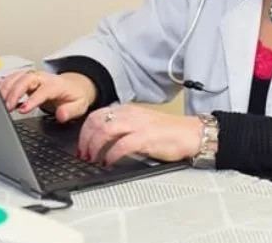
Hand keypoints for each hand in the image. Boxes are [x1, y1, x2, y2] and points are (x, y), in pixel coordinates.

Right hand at [0, 69, 96, 122]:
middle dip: (14, 92)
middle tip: (7, 107)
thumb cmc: (74, 96)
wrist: (74, 86)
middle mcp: (43, 78)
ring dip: (6, 88)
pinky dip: (3, 84)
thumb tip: (61, 115)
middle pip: (26, 79)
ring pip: (17, 77)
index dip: (32, 99)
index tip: (22, 110)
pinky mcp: (25, 78)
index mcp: (56, 84)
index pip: (43, 90)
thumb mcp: (79, 105)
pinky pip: (12, 78)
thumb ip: (71, 110)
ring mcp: (33, 77)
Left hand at [77, 104, 202, 165]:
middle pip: (96, 122)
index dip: (84, 131)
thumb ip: (123, 126)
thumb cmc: (168, 132)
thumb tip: (103, 139)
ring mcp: (137, 125)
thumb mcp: (140, 123)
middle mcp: (130, 114)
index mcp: (127, 110)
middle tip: (83, 154)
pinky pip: (120, 146)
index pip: (96, 115)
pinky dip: (110, 155)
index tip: (81, 144)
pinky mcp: (145, 138)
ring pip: (104, 131)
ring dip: (94, 147)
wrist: (190, 133)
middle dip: (85, 140)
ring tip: (93, 159)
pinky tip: (108, 162)